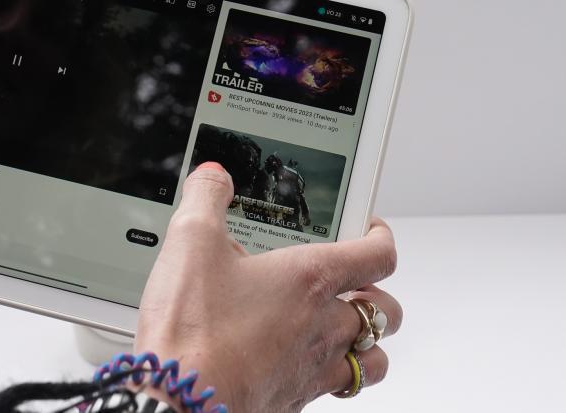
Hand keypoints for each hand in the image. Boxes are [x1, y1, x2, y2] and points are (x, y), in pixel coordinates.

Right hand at [135, 162, 401, 411]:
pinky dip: (332, 373)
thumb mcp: (190, 242)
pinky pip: (336, 388)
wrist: (179, 401)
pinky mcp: (295, 400)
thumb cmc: (192, 330)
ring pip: (374, 359)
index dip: (380, 236)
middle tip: (356, 282)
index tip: (370, 227)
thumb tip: (214, 176)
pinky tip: (304, 362)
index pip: (378, 254)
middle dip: (377, 293)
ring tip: (346, 327)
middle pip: (386, 310)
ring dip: (368, 341)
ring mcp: (313, 368)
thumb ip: (207, 198)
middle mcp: (323, 325)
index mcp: (309, 279)